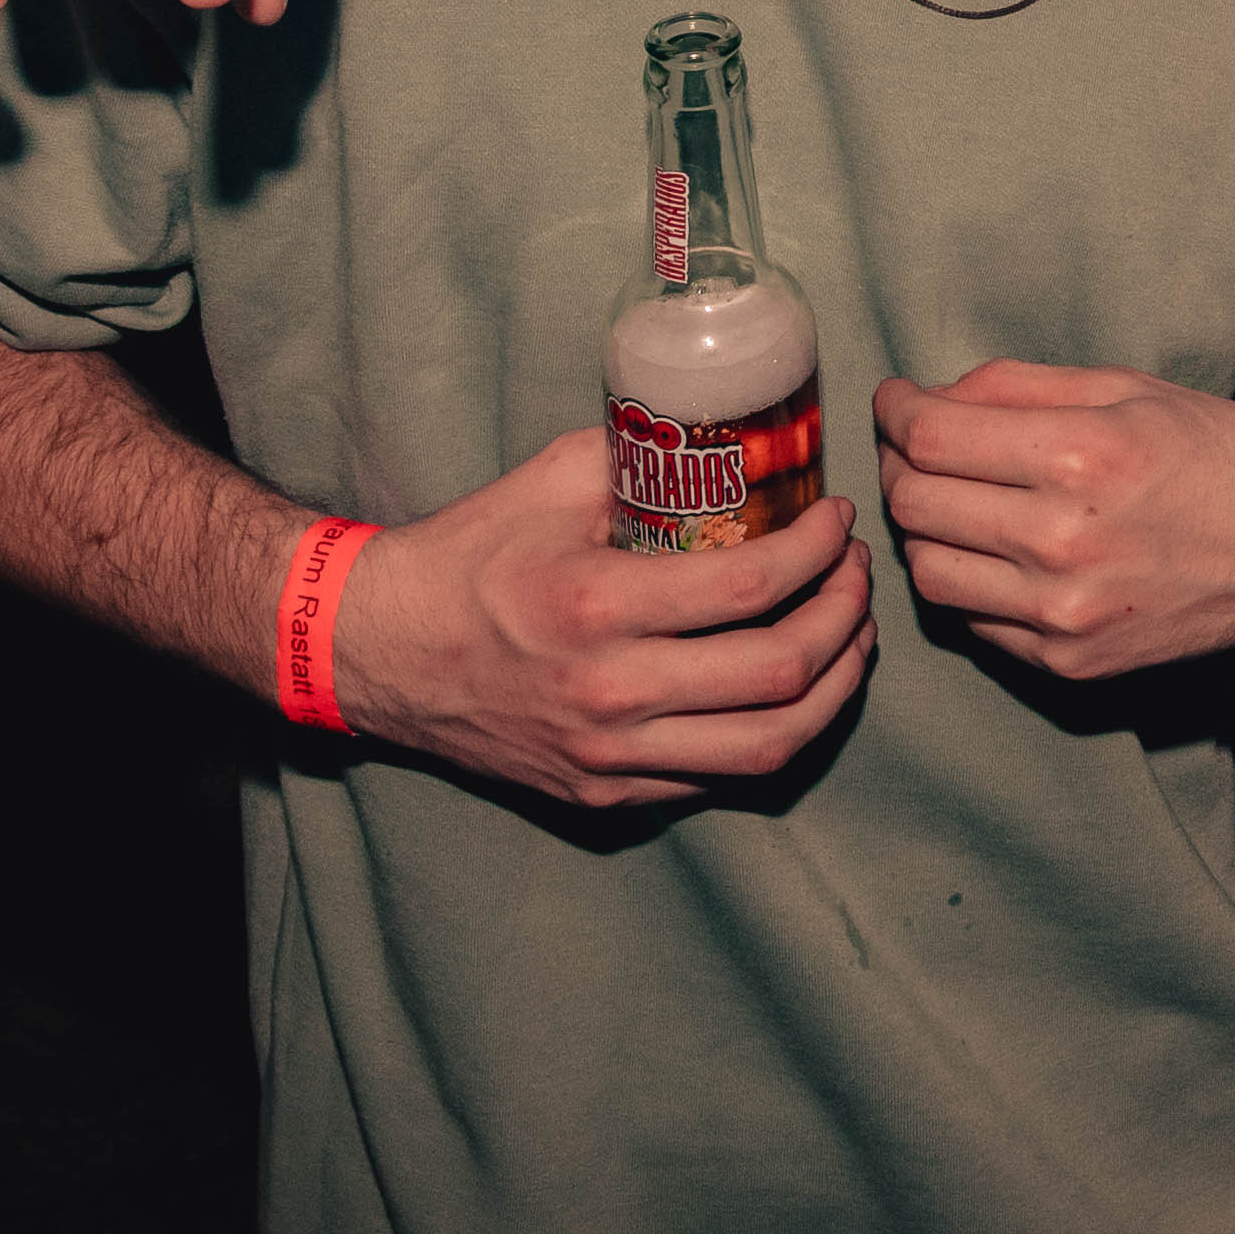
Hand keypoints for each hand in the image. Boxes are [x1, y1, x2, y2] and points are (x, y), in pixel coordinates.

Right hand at [328, 430, 871, 808]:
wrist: (378, 652)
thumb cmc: (464, 558)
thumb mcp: (549, 482)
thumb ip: (640, 458)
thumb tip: (731, 437)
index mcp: (597, 606)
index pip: (752, 585)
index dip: (819, 551)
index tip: (838, 519)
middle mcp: (610, 694)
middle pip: (781, 674)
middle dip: (846, 617)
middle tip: (856, 575)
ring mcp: (610, 758)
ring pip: (769, 746)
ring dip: (833, 688)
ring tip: (849, 638)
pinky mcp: (605, 797)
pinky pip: (721, 777)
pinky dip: (774, 731)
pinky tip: (790, 687)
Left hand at [874, 363, 1234, 674]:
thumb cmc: (1221, 453)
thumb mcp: (1131, 388)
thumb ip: (1019, 386)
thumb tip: (928, 397)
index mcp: (1084, 457)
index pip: (932, 437)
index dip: (896, 411)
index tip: (898, 400)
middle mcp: (1066, 542)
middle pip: (914, 502)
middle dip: (898, 462)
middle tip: (919, 445)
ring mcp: (1064, 614)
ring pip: (927, 570)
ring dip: (922, 527)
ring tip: (951, 498)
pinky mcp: (1070, 663)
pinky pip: (970, 621)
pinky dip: (966, 579)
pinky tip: (995, 548)